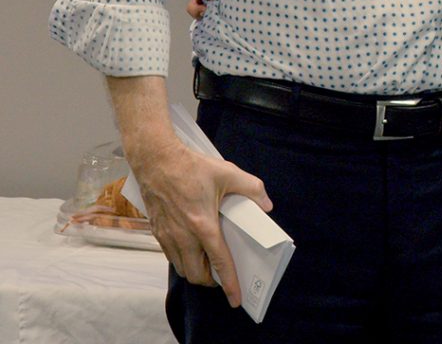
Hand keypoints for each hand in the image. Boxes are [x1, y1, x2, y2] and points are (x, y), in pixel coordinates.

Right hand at [106, 75, 272, 307]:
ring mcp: (168, 237)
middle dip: (212, 281)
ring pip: (182, 269)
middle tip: (223, 274)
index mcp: (203, 225)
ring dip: (196, 272)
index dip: (229, 282)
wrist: (156, 161)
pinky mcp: (157, 233)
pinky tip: (192, 248)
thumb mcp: (228, 172)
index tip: (235, 298)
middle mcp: (183, 237)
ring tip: (209, 263)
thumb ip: (251, 188)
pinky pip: (171, 257)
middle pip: (197, 274)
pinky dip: (183, 260)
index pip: (219, 262)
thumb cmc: (192, 167)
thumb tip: (267, 205)